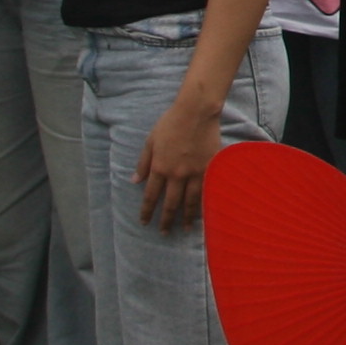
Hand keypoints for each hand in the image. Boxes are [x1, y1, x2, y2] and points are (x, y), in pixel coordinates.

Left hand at [134, 99, 223, 232]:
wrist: (196, 112)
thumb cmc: (170, 123)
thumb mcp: (150, 141)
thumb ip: (143, 163)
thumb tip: (135, 181)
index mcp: (159, 167)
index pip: (151, 196)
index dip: (147, 210)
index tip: (144, 221)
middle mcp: (176, 174)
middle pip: (170, 203)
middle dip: (166, 220)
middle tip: (164, 232)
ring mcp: (195, 173)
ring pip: (190, 201)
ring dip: (187, 217)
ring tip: (186, 228)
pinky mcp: (210, 168)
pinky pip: (206, 191)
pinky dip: (204, 204)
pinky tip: (204, 212)